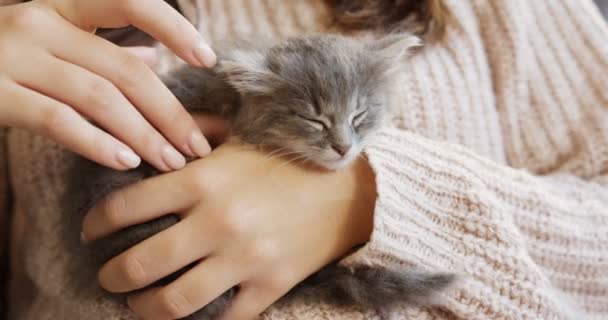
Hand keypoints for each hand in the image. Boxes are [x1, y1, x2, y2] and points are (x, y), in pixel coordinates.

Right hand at [0, 0, 217, 170]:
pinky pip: (57, 120)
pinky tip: (125, 161)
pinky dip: (96, 142)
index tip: (207, 58)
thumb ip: (100, 46)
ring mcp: (13, 56)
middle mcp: (38, 22)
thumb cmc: (0, 55)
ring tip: (170, 161)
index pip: (129, 1)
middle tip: (196, 145)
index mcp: (60, 6)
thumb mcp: (50, 37)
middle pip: (126, 69)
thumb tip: (153, 52)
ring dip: (143, 134)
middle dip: (169, 111)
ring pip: (100, 97)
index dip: (174, 26)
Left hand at [82, 143, 376, 319]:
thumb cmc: (290, 158)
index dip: (95, 224)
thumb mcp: (240, 136)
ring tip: (138, 303)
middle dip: (111, 276)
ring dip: (143, 308)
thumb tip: (157, 135)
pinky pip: (224, 319)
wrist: (351, 186)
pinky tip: (189, 315)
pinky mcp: (270, 285)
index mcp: (202, 180)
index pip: (124, 207)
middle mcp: (217, 222)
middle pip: (139, 265)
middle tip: (108, 275)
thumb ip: (195, 132)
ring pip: (173, 302)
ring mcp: (244, 259)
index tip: (91, 233)